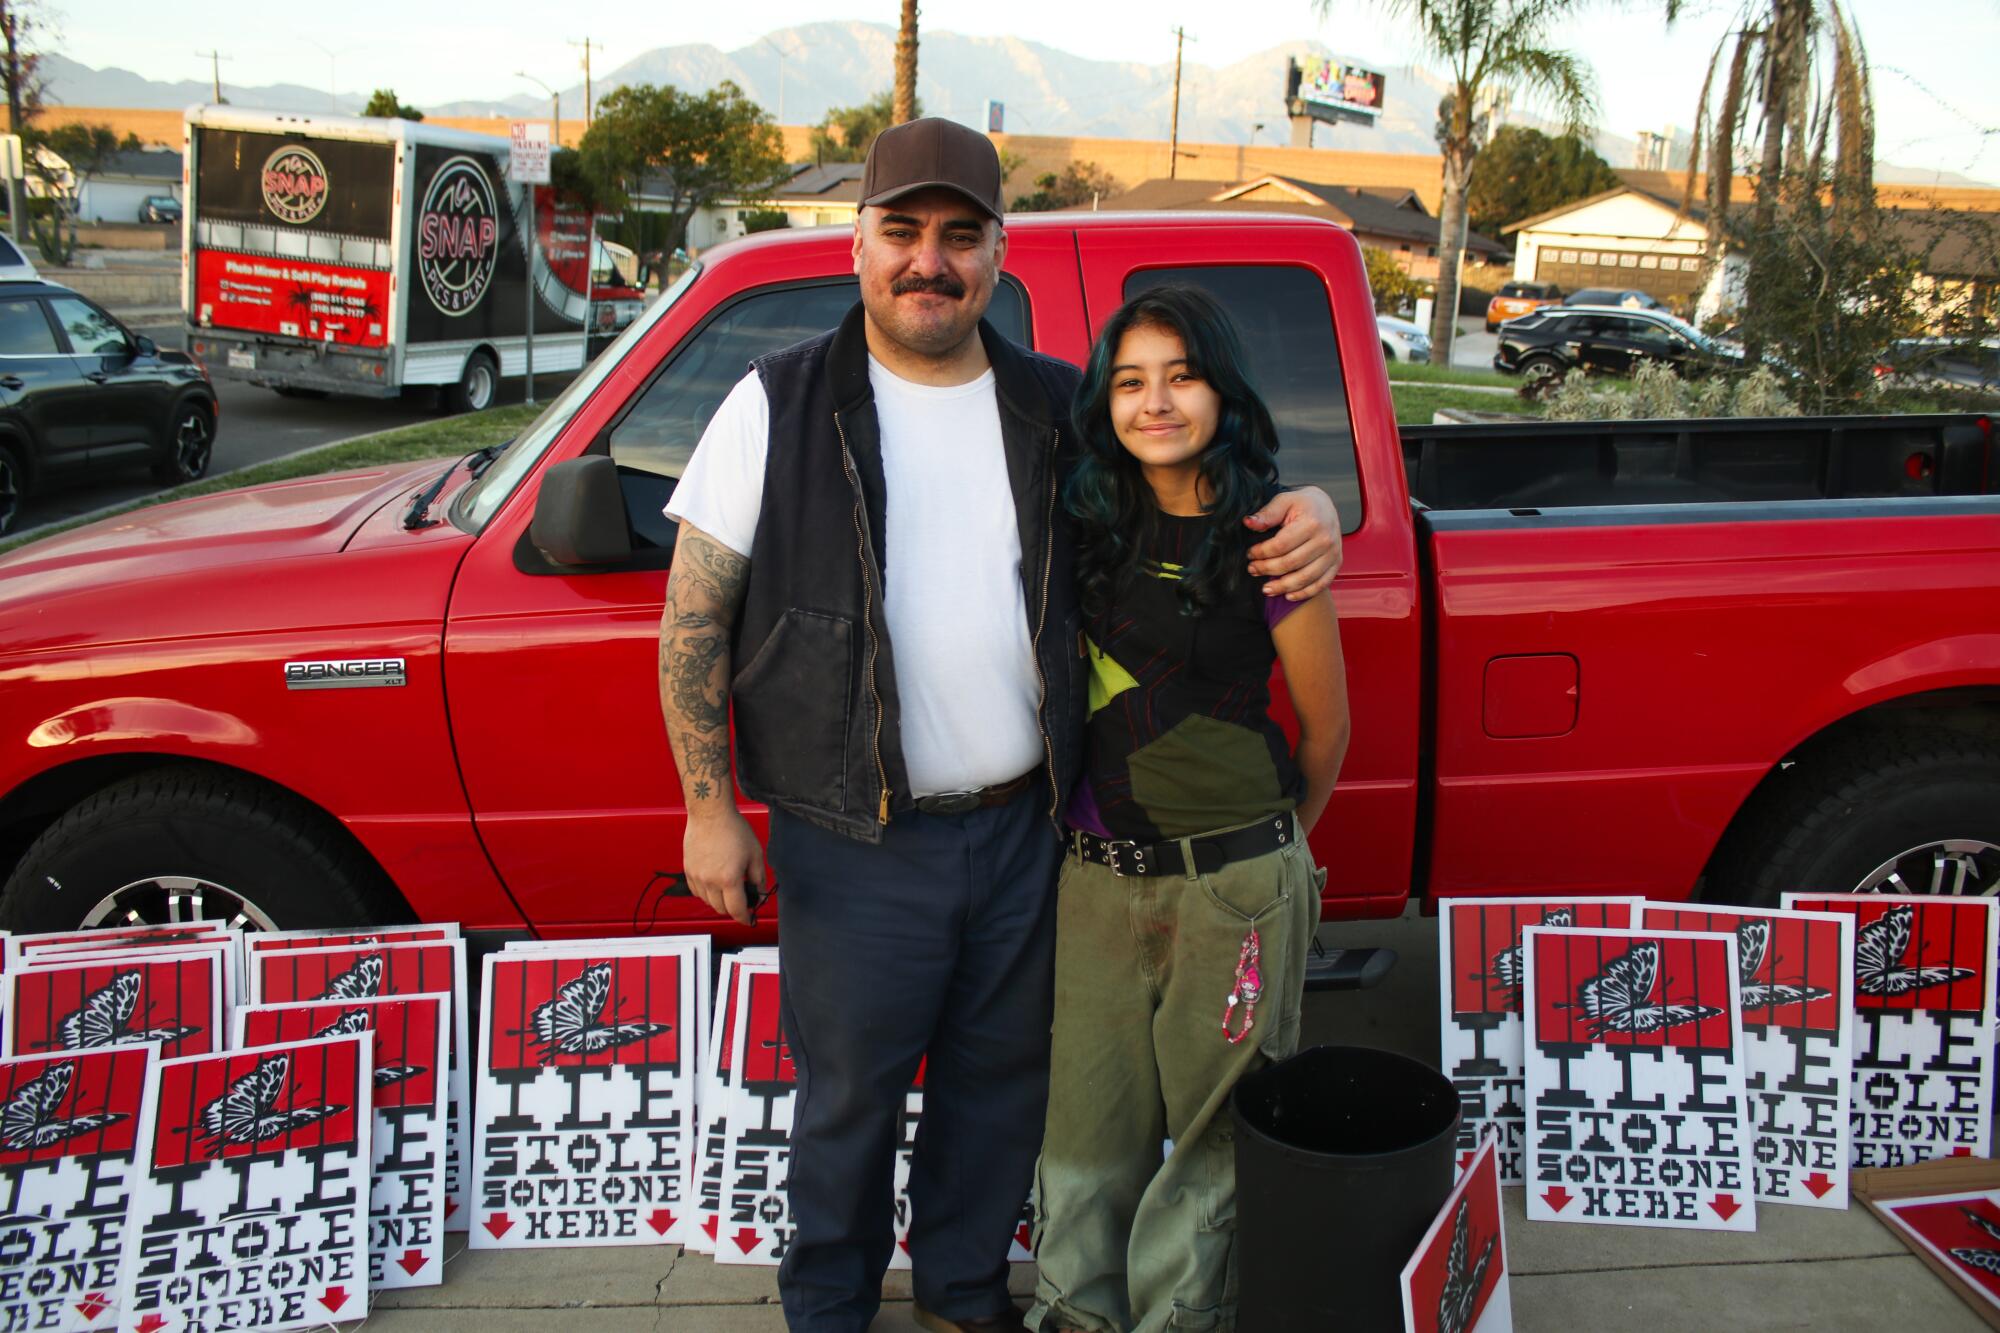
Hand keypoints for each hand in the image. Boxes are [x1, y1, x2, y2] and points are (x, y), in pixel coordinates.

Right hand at [684, 810, 766, 925]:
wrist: (710, 814)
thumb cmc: (733, 829)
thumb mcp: (755, 853)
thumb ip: (758, 877)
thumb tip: (759, 892)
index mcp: (729, 879)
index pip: (737, 910)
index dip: (745, 918)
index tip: (749, 920)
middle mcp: (710, 881)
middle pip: (721, 909)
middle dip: (733, 908)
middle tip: (742, 899)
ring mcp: (697, 877)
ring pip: (707, 902)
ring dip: (719, 901)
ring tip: (728, 887)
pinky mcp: (688, 870)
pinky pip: (696, 891)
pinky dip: (706, 893)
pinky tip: (714, 882)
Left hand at [1244, 488, 1342, 599]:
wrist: (1326, 506)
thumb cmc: (1303, 504)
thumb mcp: (1284, 501)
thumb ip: (1267, 513)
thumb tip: (1249, 523)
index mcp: (1312, 523)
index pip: (1281, 545)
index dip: (1262, 553)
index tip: (1250, 554)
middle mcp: (1325, 539)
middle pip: (1290, 563)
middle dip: (1267, 569)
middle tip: (1253, 569)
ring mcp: (1333, 553)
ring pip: (1305, 578)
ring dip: (1282, 586)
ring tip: (1266, 588)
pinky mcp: (1336, 563)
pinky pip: (1321, 584)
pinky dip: (1304, 593)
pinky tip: (1288, 595)